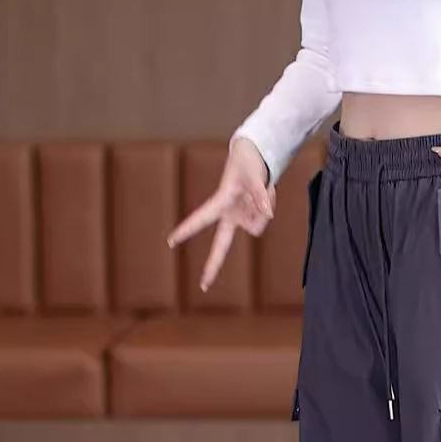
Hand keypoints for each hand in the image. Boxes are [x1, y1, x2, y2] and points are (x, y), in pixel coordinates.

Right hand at [166, 136, 275, 291]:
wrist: (256, 156)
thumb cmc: (248, 161)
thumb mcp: (255, 173)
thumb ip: (261, 195)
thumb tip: (269, 214)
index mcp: (221, 202)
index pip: (202, 218)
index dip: (187, 229)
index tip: (171, 241)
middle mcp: (229, 214)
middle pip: (220, 245)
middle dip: (212, 265)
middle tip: (203, 285)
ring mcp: (241, 217)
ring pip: (257, 226)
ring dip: (264, 209)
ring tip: (264, 188)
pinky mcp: (251, 217)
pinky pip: (264, 219)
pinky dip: (269, 206)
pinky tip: (266, 194)